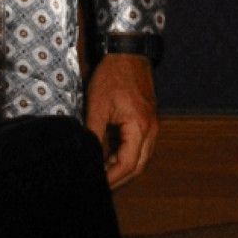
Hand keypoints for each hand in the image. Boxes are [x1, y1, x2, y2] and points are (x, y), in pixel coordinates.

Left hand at [85, 55, 157, 188]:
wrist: (128, 53)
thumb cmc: (113, 76)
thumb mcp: (97, 105)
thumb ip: (93, 133)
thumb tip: (86, 154)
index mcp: (140, 128)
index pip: (127, 164)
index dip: (111, 178)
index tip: (96, 184)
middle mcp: (151, 131)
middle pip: (137, 166)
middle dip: (118, 178)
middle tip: (98, 184)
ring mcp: (152, 126)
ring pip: (140, 158)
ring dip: (122, 167)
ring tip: (101, 171)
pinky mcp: (147, 121)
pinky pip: (139, 146)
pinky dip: (126, 154)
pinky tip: (109, 155)